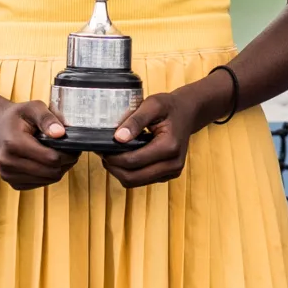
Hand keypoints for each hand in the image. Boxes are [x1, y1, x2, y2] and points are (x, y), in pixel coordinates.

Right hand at [0, 99, 79, 190]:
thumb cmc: (17, 117)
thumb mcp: (33, 107)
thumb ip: (48, 118)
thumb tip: (61, 134)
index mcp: (13, 144)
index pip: (51, 158)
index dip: (68, 154)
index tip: (74, 146)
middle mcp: (8, 163)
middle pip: (52, 172)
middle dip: (66, 163)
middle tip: (70, 151)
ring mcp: (9, 175)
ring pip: (48, 180)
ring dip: (58, 169)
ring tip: (58, 154)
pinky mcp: (13, 183)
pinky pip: (41, 184)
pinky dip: (48, 174)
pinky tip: (46, 161)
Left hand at [100, 84, 215, 188]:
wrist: (187, 112)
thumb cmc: (169, 107)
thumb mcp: (152, 104)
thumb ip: (135, 120)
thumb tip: (118, 138)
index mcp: (169, 147)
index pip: (133, 161)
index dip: (112, 157)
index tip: (100, 147)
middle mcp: (173, 164)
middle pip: (133, 178)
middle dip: (113, 167)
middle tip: (102, 152)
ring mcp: (172, 172)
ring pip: (136, 182)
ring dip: (120, 172)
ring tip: (111, 154)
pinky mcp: (168, 174)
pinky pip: (142, 180)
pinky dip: (129, 172)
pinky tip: (124, 157)